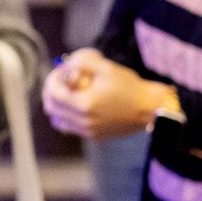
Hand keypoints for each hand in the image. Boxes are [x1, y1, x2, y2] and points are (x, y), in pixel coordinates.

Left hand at [41, 47, 174, 139]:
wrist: (150, 108)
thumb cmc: (130, 87)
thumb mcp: (106, 68)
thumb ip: (82, 63)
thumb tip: (64, 64)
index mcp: (84, 105)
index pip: (53, 94)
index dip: (51, 81)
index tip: (58, 72)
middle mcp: (84, 122)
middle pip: (51, 109)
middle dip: (50, 93)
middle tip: (57, 82)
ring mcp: (89, 132)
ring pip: (58, 122)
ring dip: (56, 107)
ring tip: (64, 94)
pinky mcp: (95, 136)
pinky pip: (71, 128)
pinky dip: (67, 117)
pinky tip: (76, 105)